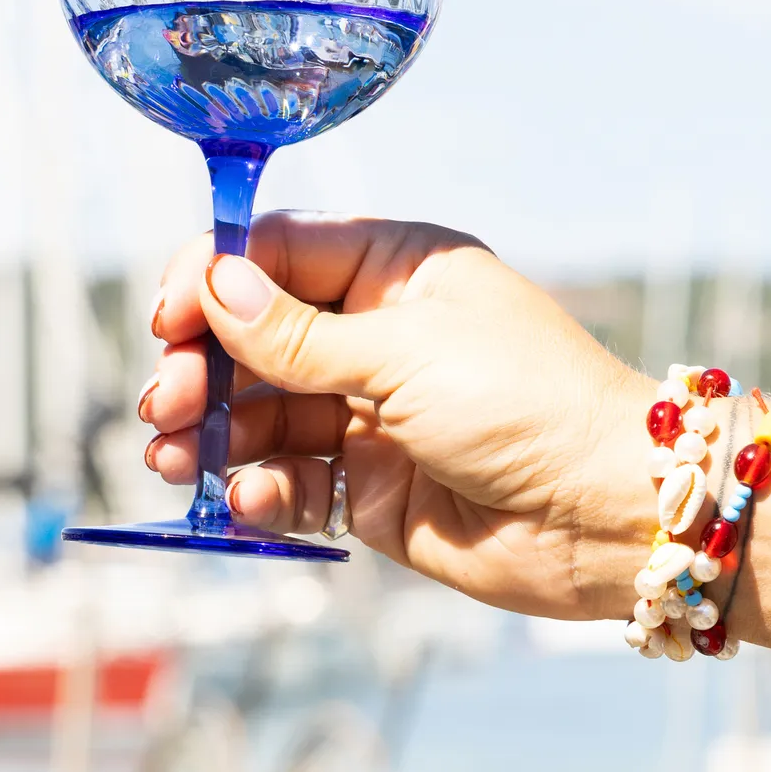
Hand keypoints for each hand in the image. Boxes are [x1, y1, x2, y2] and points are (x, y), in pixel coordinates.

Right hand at [141, 217, 652, 618]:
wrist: (603, 516)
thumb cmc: (528, 406)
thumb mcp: (404, 353)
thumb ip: (299, 335)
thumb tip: (215, 285)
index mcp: (396, 270)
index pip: (278, 255)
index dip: (214, 281)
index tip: (167, 320)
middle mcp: (378, 337)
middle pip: (255, 341)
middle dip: (202, 371)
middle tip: (167, 405)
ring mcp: (371, 416)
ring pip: (261, 417)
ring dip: (212, 438)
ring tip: (175, 460)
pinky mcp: (370, 491)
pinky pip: (291, 484)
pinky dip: (260, 492)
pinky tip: (248, 500)